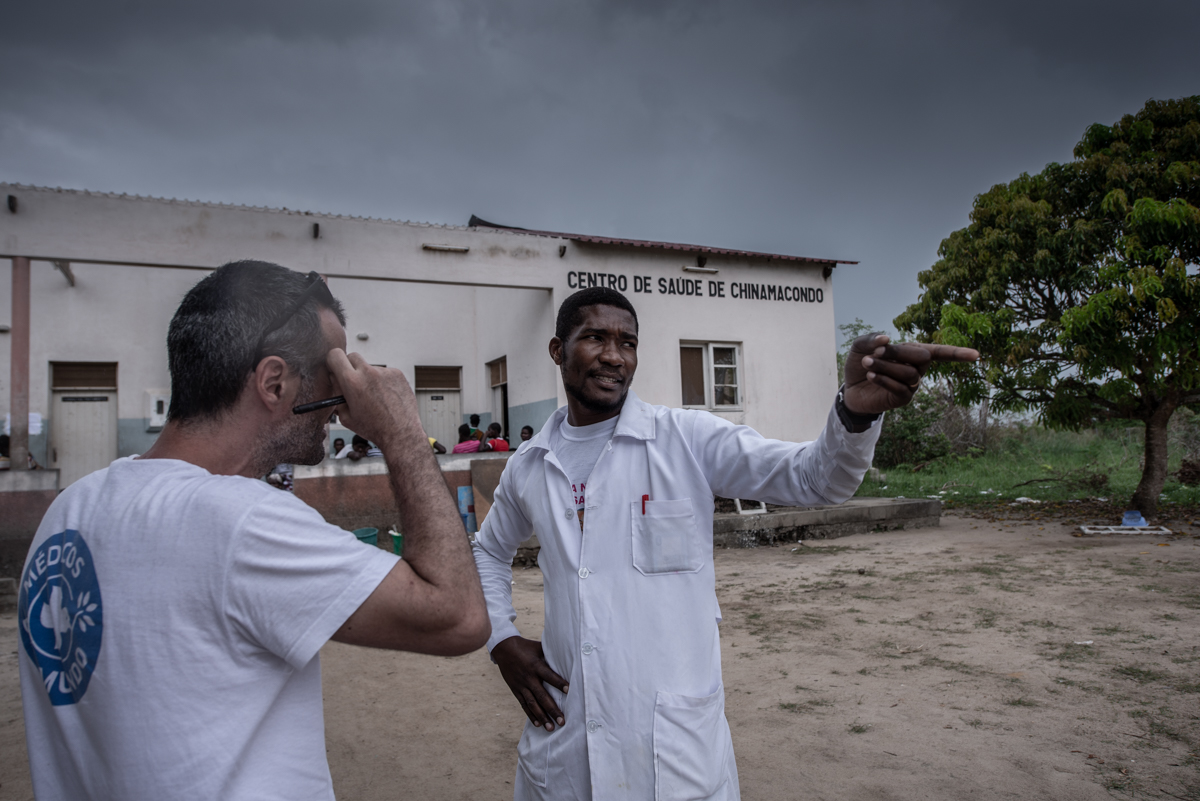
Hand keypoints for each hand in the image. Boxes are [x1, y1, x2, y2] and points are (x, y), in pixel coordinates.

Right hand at [326, 350, 422, 450]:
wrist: (401, 433)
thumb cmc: (373, 428)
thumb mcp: (346, 416)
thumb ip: (338, 394)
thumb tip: (335, 379)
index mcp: (352, 382)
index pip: (335, 355)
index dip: (332, 362)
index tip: (334, 369)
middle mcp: (368, 372)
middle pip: (352, 356)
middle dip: (349, 367)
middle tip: (352, 381)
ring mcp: (385, 372)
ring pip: (369, 368)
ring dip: (368, 377)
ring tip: (374, 398)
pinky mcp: (397, 374)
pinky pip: (384, 373)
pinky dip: (382, 382)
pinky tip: (386, 398)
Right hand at [491, 636, 568, 731]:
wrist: (504, 648)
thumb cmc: (526, 647)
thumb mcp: (539, 647)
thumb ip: (552, 654)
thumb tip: (570, 655)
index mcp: (536, 665)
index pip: (549, 676)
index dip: (559, 683)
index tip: (569, 691)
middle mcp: (528, 677)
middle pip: (542, 695)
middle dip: (552, 709)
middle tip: (562, 721)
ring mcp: (521, 685)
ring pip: (532, 704)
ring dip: (542, 717)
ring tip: (551, 728)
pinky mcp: (515, 690)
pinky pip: (523, 704)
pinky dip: (530, 715)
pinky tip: (538, 724)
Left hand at [842, 333, 978, 414]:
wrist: (850, 389)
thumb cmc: (861, 364)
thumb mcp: (860, 347)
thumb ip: (871, 339)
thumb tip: (887, 338)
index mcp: (913, 353)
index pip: (939, 352)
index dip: (957, 354)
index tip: (977, 356)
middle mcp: (917, 369)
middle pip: (922, 357)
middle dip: (898, 352)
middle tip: (876, 351)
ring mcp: (912, 385)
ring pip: (909, 373)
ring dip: (885, 366)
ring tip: (867, 363)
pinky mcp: (903, 399)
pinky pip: (901, 389)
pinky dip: (884, 379)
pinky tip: (871, 376)